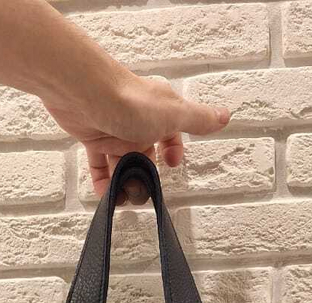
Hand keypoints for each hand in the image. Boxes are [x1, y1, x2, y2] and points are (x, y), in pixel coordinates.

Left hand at [43, 75, 229, 204]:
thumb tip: (225, 117)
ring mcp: (115, 130)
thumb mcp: (174, 114)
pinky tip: (106, 194)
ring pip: (123, 163)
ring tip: (124, 197)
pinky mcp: (93, 138)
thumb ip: (198, 120)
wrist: (86, 95)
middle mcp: (138, 120)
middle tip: (144, 191)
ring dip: (125, 183)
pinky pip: (99, 166)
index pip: (171, 133)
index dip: (173, 150)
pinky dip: (103, 182)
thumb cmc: (132, 103)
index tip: (170, 165)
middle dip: (146, 175)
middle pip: (146, 154)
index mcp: (160, 111)